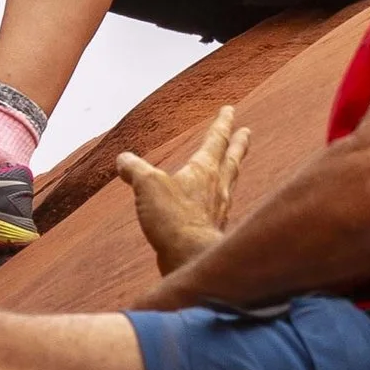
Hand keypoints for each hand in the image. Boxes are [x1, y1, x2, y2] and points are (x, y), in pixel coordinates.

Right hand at [116, 106, 250, 278]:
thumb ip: (135, 169)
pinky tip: (214, 205)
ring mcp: (218, 211)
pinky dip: (217, 201)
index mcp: (204, 170)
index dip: (223, 123)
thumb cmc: (173, 219)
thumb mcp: (147, 186)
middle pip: (231, 160)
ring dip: (231, 171)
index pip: (216, 140)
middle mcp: (217, 188)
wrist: (190, 260)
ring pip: (228, 184)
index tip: (230, 110)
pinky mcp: (212, 232)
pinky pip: (218, 209)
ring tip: (234, 165)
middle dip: (238, 144)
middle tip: (247, 132)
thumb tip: (123, 159)